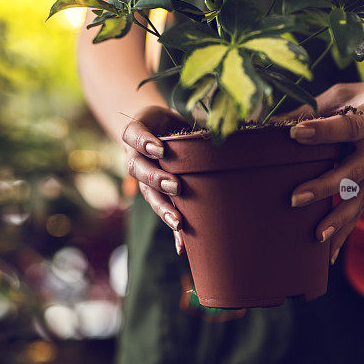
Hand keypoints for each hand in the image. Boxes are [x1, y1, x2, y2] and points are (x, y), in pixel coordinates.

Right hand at [122, 105, 185, 253]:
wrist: (152, 130)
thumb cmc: (168, 122)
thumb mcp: (172, 117)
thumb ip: (191, 125)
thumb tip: (228, 127)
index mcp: (136, 134)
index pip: (135, 135)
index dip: (145, 143)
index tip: (160, 149)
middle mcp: (135, 158)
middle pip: (140, 170)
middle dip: (158, 180)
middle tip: (175, 186)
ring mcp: (143, 178)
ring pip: (148, 194)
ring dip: (163, 208)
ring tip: (178, 222)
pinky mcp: (153, 194)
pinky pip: (162, 211)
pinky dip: (172, 231)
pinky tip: (182, 245)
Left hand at [288, 78, 363, 262]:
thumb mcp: (347, 94)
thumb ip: (313, 108)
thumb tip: (273, 122)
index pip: (347, 127)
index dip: (322, 130)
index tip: (295, 133)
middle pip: (353, 172)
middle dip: (325, 187)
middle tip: (295, 199)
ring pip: (359, 200)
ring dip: (337, 220)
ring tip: (315, 235)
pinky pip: (360, 212)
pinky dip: (344, 234)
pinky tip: (327, 255)